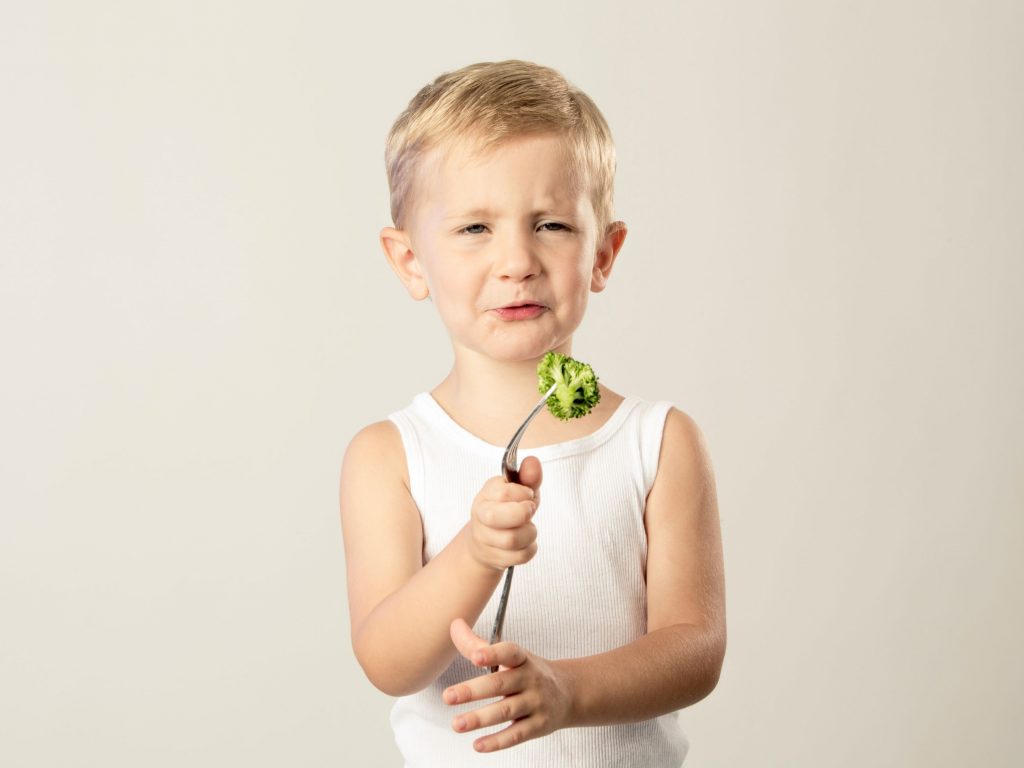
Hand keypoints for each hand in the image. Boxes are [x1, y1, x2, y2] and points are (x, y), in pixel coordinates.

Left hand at [443, 618, 573, 752]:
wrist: (568, 693)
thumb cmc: (529, 672)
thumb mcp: (511, 656)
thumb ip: (478, 645)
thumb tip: (454, 625)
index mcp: (522, 659)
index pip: (509, 652)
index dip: (493, 654)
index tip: (475, 657)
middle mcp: (530, 679)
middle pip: (500, 684)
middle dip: (473, 691)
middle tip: (448, 696)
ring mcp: (536, 703)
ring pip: (506, 711)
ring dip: (480, 719)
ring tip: (457, 724)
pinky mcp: (538, 726)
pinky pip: (516, 735)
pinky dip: (497, 741)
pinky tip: (478, 745)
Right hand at [466, 456, 542, 571]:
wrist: (487, 541)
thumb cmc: (507, 510)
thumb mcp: (519, 490)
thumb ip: (528, 477)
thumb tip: (533, 462)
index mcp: (486, 495)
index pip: (503, 493)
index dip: (523, 493)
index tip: (527, 494)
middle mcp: (481, 516)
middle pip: (497, 517)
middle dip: (522, 514)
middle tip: (529, 511)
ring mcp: (485, 539)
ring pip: (512, 539)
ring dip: (529, 532)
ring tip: (528, 527)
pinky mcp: (495, 558)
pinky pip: (520, 556)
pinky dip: (530, 548)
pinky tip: (525, 542)